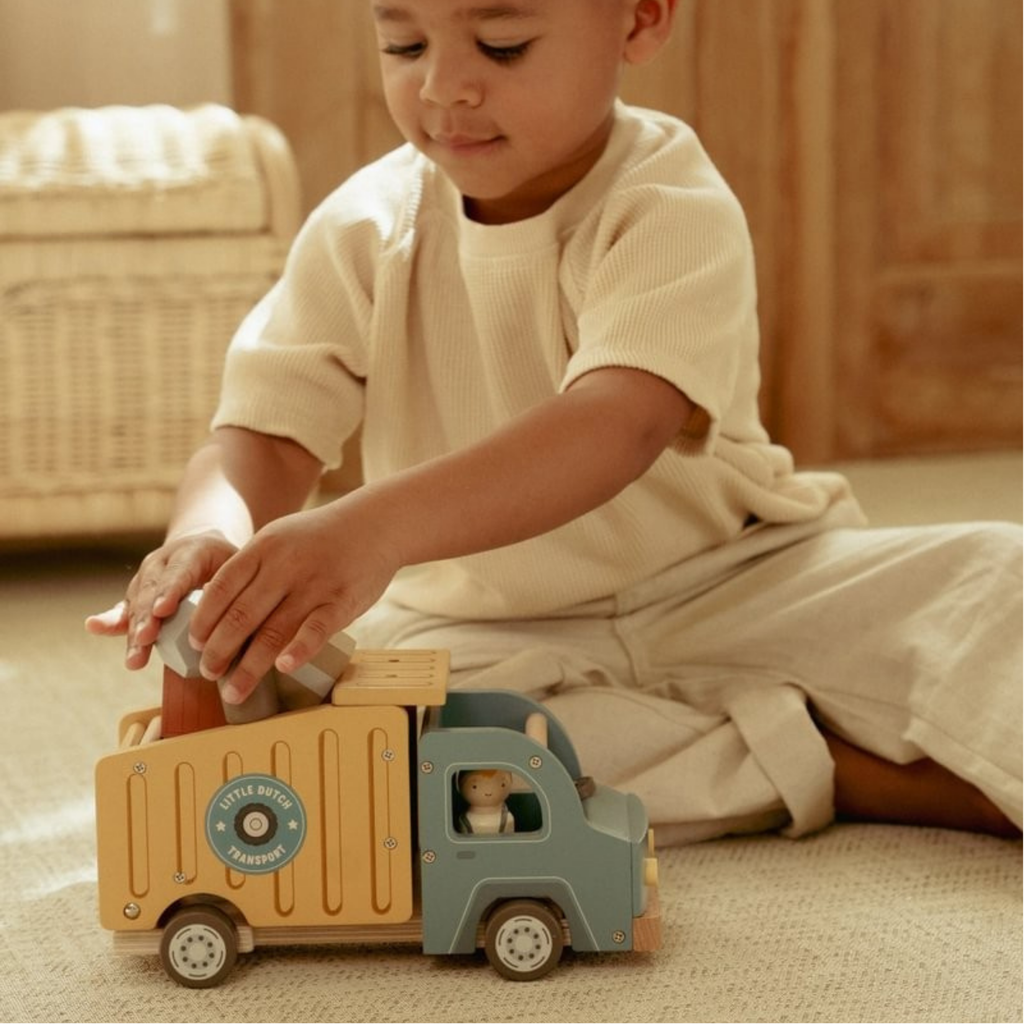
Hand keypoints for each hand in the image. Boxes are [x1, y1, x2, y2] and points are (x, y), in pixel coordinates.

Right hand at [85, 529, 237, 669]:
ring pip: (137, 604)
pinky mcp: (136, 594)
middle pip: (152, 591)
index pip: (180, 572)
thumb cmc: (229, 561)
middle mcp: (163, 562)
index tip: (163, 610)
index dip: (170, 591)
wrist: (202, 544)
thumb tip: (246, 625)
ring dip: (135, 631)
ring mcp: (147, 577)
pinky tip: (95, 626)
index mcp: (192, 551)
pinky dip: (111, 621)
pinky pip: (123, 609)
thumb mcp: (239, 565)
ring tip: (135, 656)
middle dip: (148, 617)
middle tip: (146, 638)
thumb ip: (239, 590)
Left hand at [188, 500, 398, 703]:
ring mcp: (315, 584)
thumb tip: (217, 611)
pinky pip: (316, 630)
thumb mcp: (280, 538)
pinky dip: (298, 651)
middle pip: (241, 615)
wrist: (377, 524)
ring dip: (249, 667)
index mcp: (264, 548)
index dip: (203, 620)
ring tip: (233, 691)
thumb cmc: (321, 537)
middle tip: (209, 674)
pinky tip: (282, 669)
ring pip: (274, 632)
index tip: (193, 644)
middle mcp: (285, 566)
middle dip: (219, 651)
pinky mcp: (342, 601)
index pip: (221, 588)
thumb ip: (253, 568)